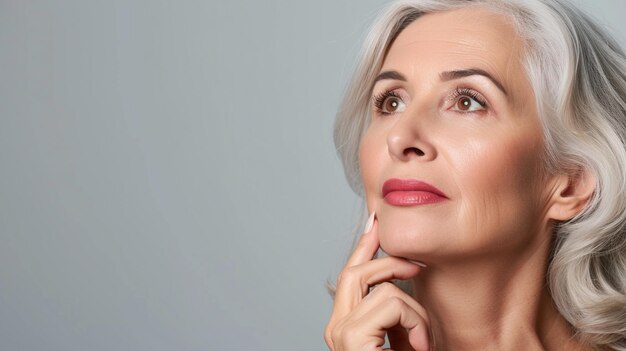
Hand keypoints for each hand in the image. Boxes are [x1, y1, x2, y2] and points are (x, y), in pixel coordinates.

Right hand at [324, 215, 429, 350]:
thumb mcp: (401, 337)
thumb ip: (396, 313)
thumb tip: (407, 276)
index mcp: (344, 326)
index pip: (350, 276)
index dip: (364, 246)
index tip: (376, 222)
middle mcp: (336, 327)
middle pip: (355, 271)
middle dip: (389, 262)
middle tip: (417, 268)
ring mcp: (340, 332)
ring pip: (383, 289)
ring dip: (415, 312)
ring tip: (423, 341)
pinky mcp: (352, 337)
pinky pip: (392, 303)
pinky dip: (415, 322)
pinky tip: (420, 345)